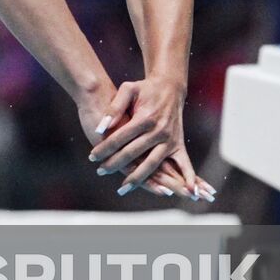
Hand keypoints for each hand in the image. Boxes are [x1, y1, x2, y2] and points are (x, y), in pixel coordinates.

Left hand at [88, 78, 215, 200]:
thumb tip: (100, 128)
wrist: (170, 87)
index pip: (119, 138)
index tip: (92, 157)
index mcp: (145, 118)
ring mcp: (170, 140)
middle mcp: (158, 131)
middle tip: (100, 171)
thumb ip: (113, 108)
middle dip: (114, 164)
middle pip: (132, 153)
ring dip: (137, 179)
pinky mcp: (178, 144)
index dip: (104, 148)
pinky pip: (184, 164)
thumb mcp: (128, 90)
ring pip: (152, 164)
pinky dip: (187, 178)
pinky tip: (185, 192)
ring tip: (121, 188)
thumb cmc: (145, 89)